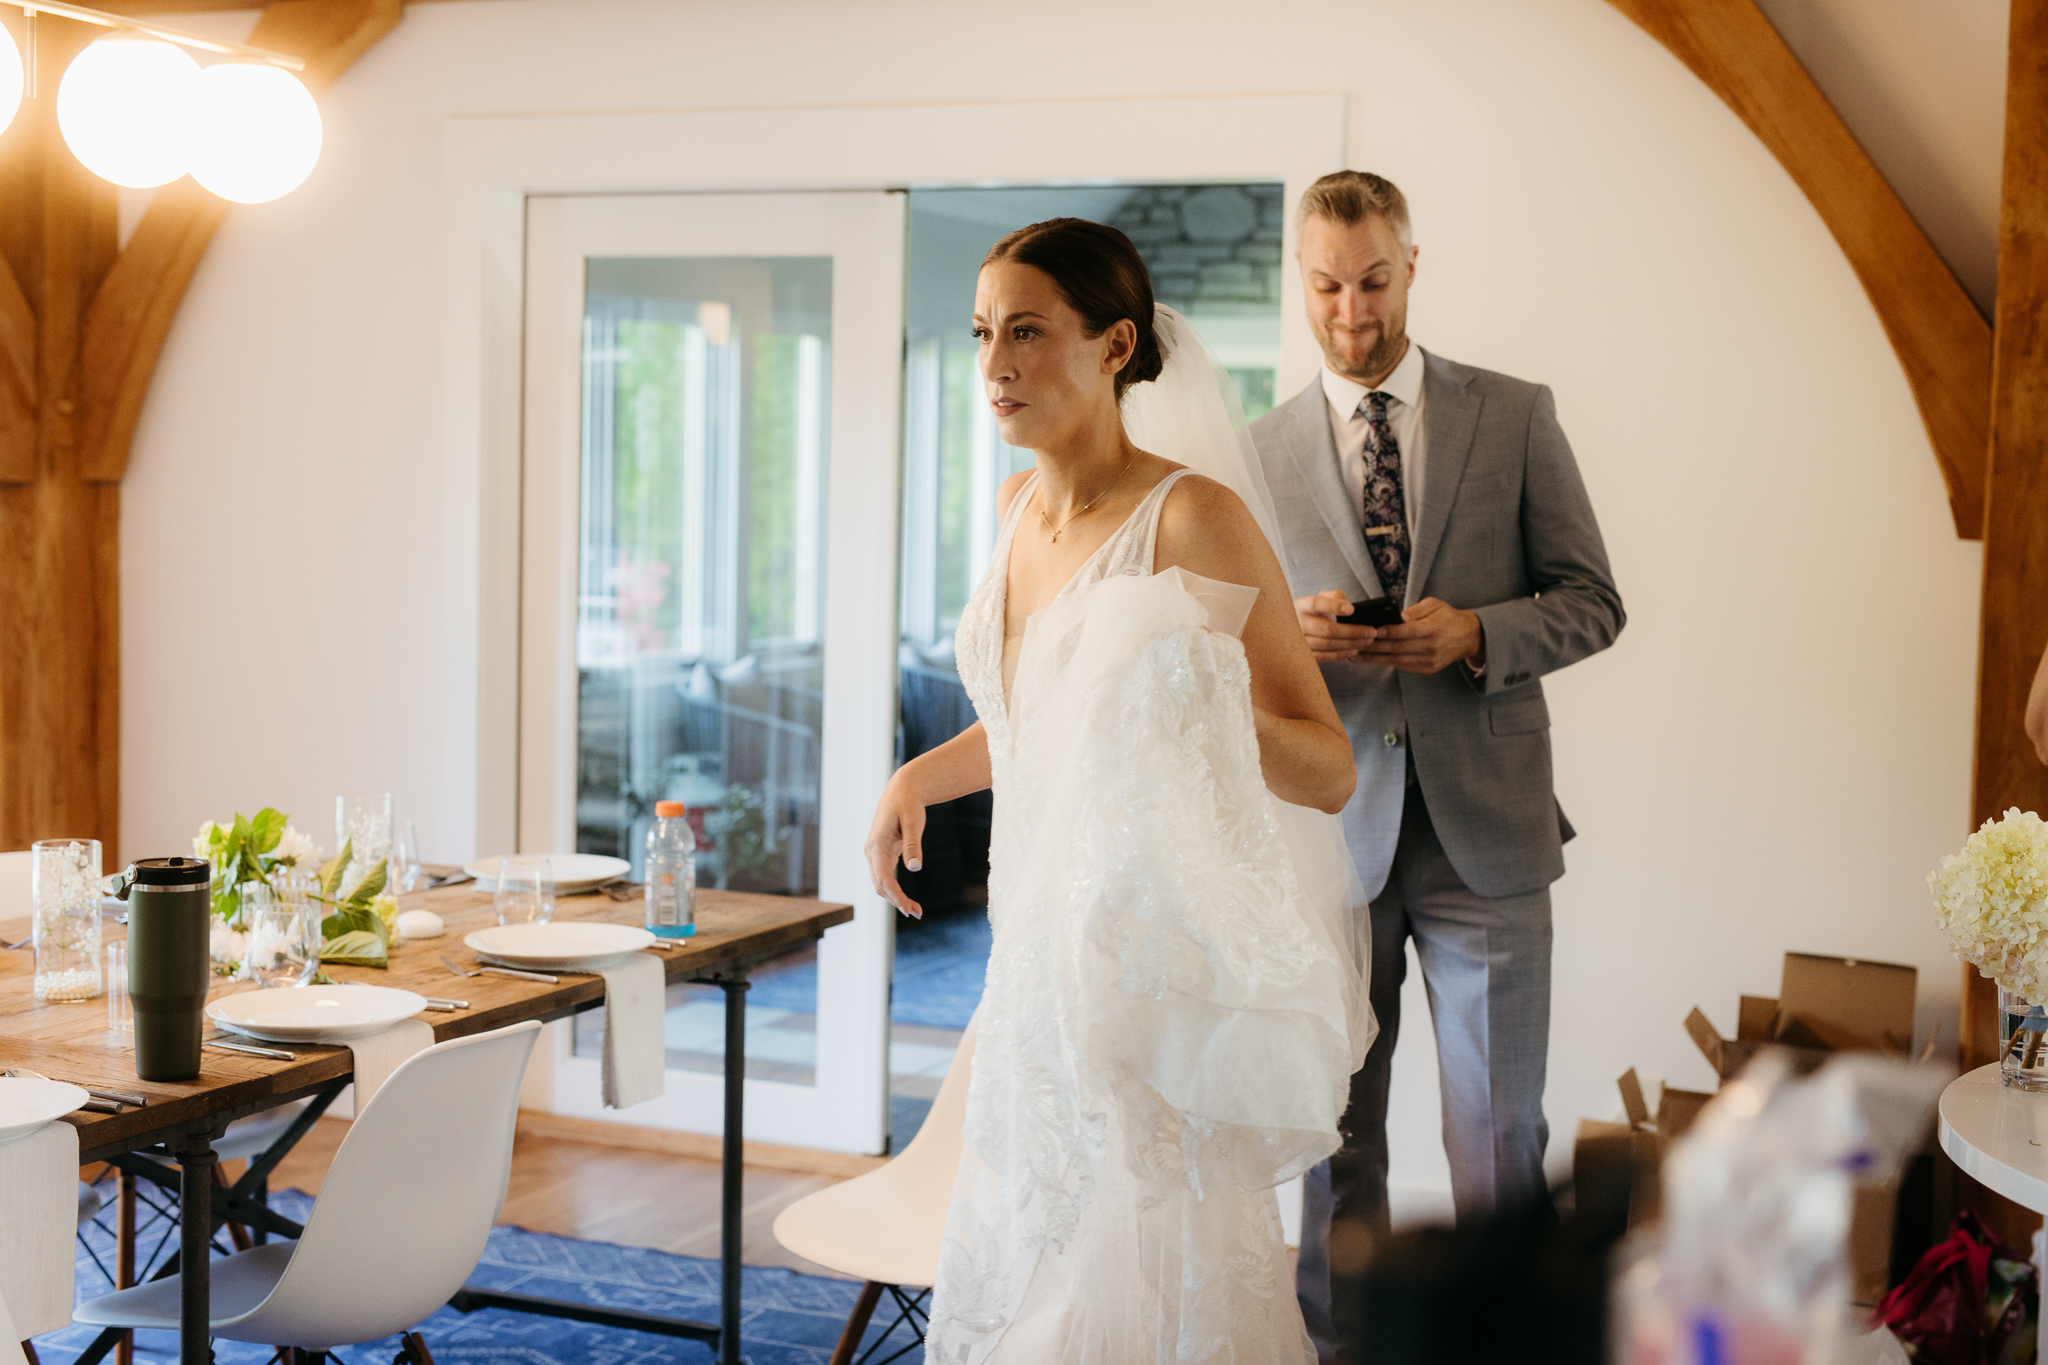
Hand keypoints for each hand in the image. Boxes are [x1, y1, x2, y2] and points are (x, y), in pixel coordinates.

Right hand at [863, 775, 925, 917]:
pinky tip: (907, 899)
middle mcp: (871, 852)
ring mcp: (875, 854)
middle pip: (880, 885)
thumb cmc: (908, 803)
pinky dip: (895, 890)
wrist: (902, 790)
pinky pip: (885, 877)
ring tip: (916, 910)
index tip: (910, 909)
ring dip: (895, 898)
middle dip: (896, 901)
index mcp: (876, 845)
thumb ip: (913, 844)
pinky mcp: (882, 854)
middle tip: (918, 913)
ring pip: (881, 883)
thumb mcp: (913, 821)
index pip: (883, 877)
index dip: (896, 895)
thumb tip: (915, 868)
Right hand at [1295, 589, 1377, 661]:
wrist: (1298, 626)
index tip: (1351, 609)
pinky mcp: (1304, 654)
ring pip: (1327, 644)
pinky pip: (1324, 656)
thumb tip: (1348, 606)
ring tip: (1367, 641)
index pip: (1316, 603)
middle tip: (1371, 632)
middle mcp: (1297, 623)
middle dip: (1353, 632)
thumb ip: (1336, 596)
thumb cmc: (1315, 611)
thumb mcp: (1323, 598)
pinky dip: (1341, 654)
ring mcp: (1299, 640)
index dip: (1333, 606)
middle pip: (1326, 629)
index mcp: (1302, 605)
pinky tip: (1354, 650)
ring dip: (1350, 644)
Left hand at [1359, 598, 1484, 674]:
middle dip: (1374, 647)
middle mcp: (1431, 647)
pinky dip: (1385, 662)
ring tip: (1355, 654)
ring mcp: (1429, 661)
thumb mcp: (1435, 605)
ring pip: (1397, 660)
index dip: (1390, 632)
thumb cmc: (1447, 617)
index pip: (1408, 631)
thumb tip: (1399, 616)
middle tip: (1354, 644)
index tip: (1373, 631)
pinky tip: (1370, 658)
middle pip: (1398, 648)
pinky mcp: (1426, 669)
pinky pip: (1402, 666)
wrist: (1468, 637)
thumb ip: (1417, 610)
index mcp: (1434, 629)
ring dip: (1374, 658)